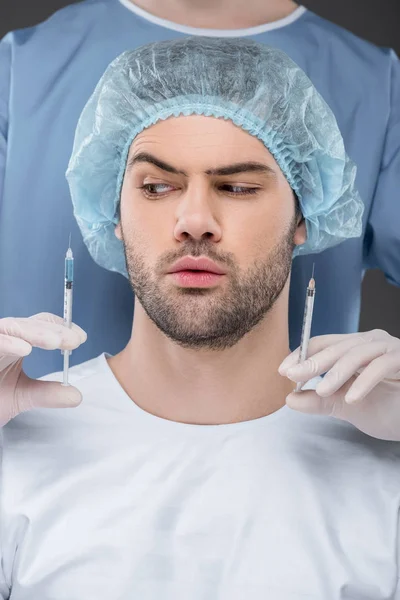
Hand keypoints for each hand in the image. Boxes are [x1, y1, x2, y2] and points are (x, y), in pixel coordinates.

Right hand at [0, 313, 86, 426]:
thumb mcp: (20, 397)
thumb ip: (47, 394)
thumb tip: (77, 396)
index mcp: (13, 344)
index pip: (40, 326)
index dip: (61, 328)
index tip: (80, 339)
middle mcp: (1, 339)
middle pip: (28, 324)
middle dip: (53, 330)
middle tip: (74, 340)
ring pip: (10, 327)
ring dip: (35, 333)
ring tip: (56, 342)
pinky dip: (7, 343)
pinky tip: (24, 349)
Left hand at [278, 330, 399, 440]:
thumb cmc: (389, 409)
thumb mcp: (347, 405)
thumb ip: (320, 402)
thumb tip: (289, 400)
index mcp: (355, 347)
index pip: (322, 343)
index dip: (301, 354)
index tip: (283, 370)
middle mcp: (372, 342)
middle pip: (337, 346)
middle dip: (313, 361)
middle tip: (293, 375)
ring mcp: (390, 349)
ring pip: (357, 354)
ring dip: (337, 372)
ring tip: (321, 390)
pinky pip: (381, 367)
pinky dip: (364, 383)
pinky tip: (351, 399)